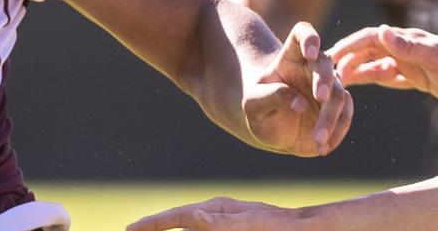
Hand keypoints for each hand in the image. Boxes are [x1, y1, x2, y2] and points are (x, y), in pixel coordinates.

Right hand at [127, 197, 298, 230]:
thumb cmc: (278, 227)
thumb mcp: (249, 226)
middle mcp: (216, 211)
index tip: (131, 228)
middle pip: (178, 218)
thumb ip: (218, 223)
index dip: (153, 223)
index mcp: (217, 208)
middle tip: (132, 230)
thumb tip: (191, 216)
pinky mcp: (233, 227)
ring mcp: (224, 218)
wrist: (306, 227)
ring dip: (171, 228)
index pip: (177, 216)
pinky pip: (203, 228)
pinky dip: (190, 230)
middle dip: (156, 225)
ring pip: (190, 225)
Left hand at [244, 22, 352, 155]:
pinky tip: (322, 147)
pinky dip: (338, 131)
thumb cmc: (258, 108)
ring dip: (331, 116)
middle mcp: (312, 68)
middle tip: (320, 98)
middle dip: (325, 79)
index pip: (302, 34)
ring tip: (317, 140)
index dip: (309, 37)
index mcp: (289, 57)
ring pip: (339, 93)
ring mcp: (328, 86)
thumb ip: (271, 98)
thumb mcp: (253, 104)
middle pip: (325, 64)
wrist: (270, 126)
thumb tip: (300, 103)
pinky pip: (346, 114)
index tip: (310, 52)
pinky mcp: (338, 106)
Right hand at [329, 25, 437, 110]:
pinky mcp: (416, 78)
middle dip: (347, 59)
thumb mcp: (436, 56)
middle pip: (368, 51)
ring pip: (375, 65)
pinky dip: (373, 79)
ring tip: (337, 81)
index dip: (348, 45)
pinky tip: (361, 85)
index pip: (370, 38)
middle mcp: (405, 49)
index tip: (328, 55)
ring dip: (357, 70)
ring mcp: (410, 64)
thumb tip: (381, 32)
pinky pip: (388, 78)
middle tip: (326, 72)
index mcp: (406, 40)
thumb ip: (408, 46)